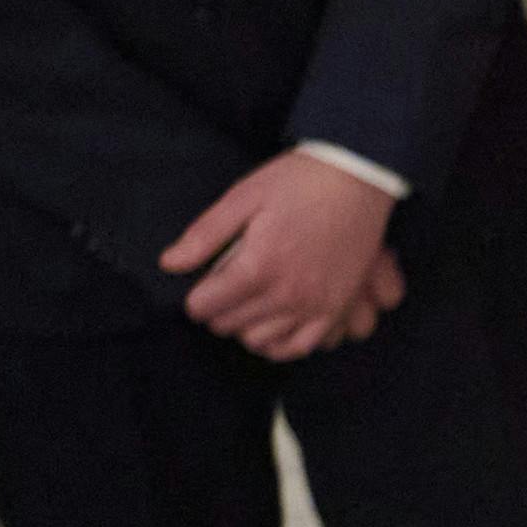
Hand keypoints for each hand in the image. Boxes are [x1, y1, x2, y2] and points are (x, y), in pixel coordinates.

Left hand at [164, 149, 401, 359]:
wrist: (357, 180)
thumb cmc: (296, 182)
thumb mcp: (242, 197)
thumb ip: (205, 235)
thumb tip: (169, 264)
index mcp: (258, 265)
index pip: (207, 305)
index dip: (195, 299)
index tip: (198, 289)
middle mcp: (286, 294)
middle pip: (231, 324)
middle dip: (217, 312)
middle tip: (220, 294)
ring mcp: (315, 305)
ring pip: (262, 340)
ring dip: (246, 328)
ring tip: (244, 310)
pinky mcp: (336, 308)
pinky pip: (302, 346)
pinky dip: (281, 346)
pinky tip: (271, 333)